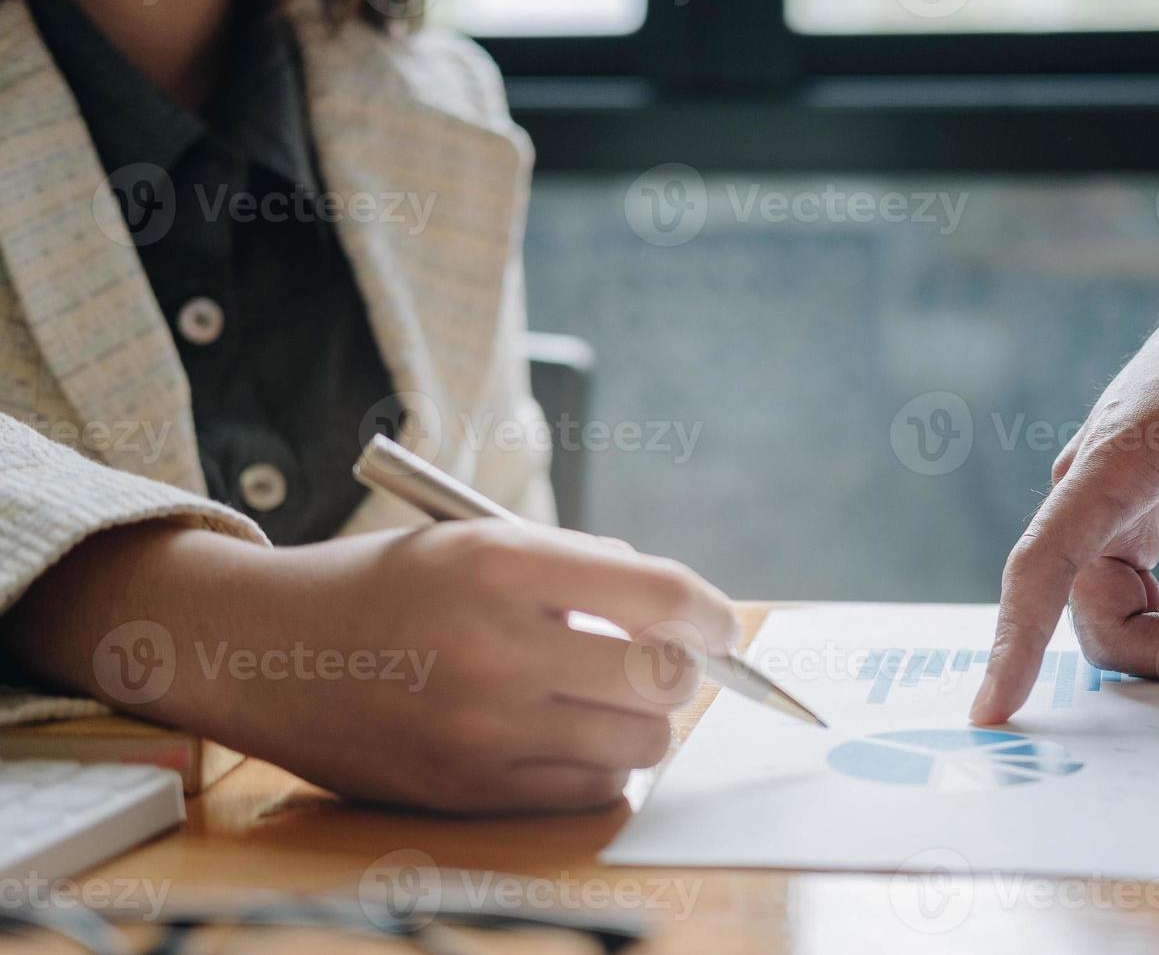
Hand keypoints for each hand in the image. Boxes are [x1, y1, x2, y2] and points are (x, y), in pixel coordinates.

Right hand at [5, 519, 738, 812]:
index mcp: (499, 564)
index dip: (709, 612)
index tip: (719, 622)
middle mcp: (494, 648)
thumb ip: (581, 567)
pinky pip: (591, 791)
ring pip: (640, 743)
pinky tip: (569, 735)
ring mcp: (481, 728)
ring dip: (643, 720)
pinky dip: (601, 765)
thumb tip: (682, 610)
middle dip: (681, 668)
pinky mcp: (469, 789)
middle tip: (665, 659)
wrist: (268, 651)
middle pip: (663, 678)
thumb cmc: (388, 586)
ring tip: (608, 697)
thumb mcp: (476, 539)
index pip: (658, 594)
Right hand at [971, 261, 1158, 723]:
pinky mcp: (1126, 508)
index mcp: (1114, 463)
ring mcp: (1104, 499)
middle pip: (1084, 608)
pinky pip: (1128, 591)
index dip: (1013, 641)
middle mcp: (1090, 486)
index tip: (992, 709)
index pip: (1042, 565)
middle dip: (1155, 652)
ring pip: (1107, 608)